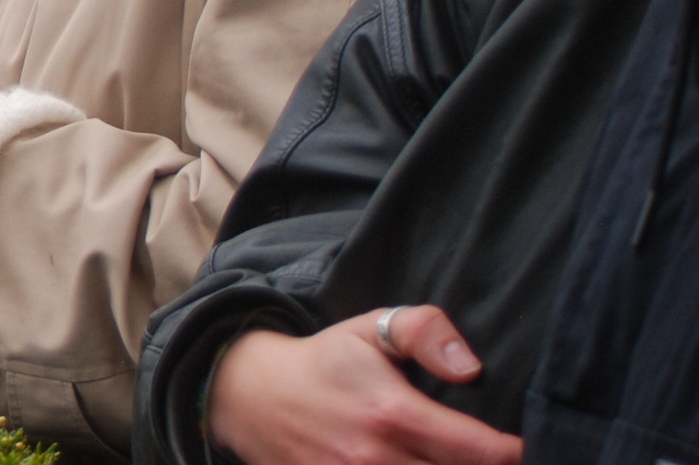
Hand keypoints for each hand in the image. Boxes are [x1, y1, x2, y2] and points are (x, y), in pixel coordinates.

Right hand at [207, 309, 520, 464]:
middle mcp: (377, 458)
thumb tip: (470, 367)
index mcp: (394, 413)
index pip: (482, 451)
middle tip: (500, 458)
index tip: (528, 445)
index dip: (517, 453)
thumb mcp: (369, 328)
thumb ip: (424, 332)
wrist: (252, 395)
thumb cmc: (326, 361)